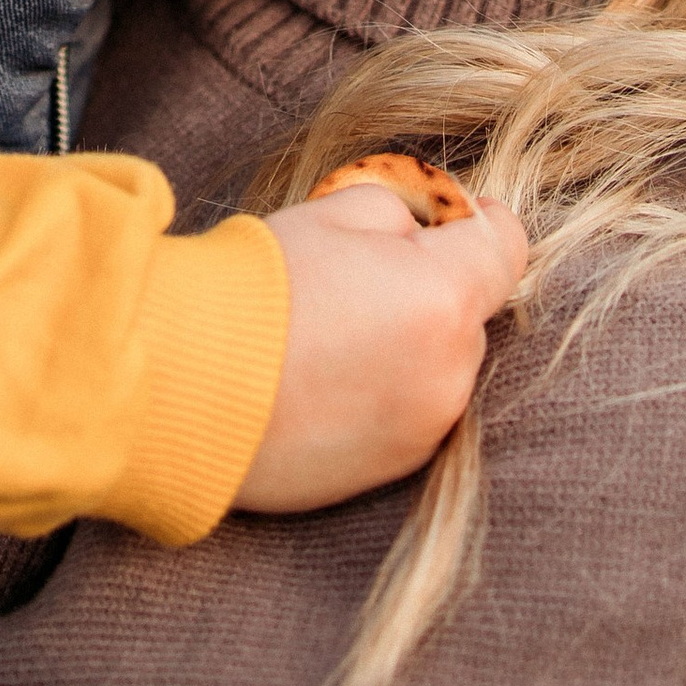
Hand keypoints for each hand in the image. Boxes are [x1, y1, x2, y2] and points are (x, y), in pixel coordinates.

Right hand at [233, 182, 528, 514]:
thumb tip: (422, 231)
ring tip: (325, 337)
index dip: (483, 223)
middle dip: (428, 291)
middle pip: (466, 315)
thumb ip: (399, 215)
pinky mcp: (387, 473)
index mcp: (442, 297)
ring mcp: (421, 430)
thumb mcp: (332, 212)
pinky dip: (379, 396)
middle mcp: (448, 373)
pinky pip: (406, 417)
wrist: (179, 386)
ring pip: (437, 369)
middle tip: (354, 279)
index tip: (452, 217)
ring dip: (405, 348)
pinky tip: (317, 383)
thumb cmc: (253, 288)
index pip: (506, 249)